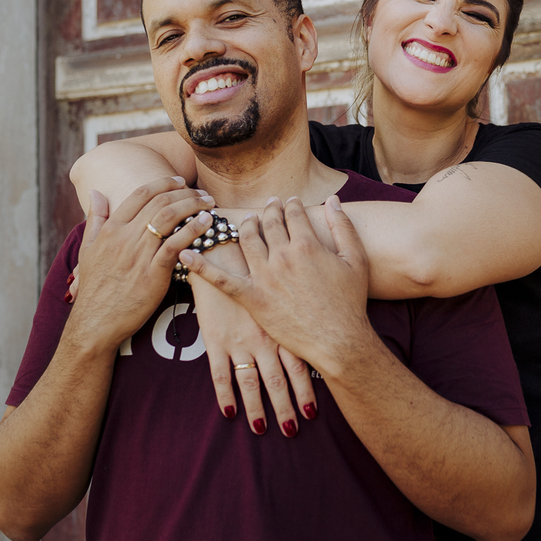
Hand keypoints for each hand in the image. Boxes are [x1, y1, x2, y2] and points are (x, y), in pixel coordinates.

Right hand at [70, 177, 213, 346]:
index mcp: (111, 229)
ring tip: (209, 204)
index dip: (163, 183)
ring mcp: (139, 255)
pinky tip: (207, 223)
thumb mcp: (87, 250)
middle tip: (202, 193)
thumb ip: (95, 219)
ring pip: (169, 218)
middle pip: (160, 202)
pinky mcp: (153, 274)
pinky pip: (176, 244)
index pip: (140, 194)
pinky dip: (193, 230)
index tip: (180, 181)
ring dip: (193, 206)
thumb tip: (95, 192)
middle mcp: (125, 237)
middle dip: (185, 193)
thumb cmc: (94, 288)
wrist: (95, 322)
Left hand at [178, 195, 372, 377]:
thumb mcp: (356, 260)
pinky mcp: (253, 298)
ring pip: (247, 241)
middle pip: (269, 224)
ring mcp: (265, 277)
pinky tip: (185, 253)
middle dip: (268, 210)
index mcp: (308, 244)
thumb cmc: (350, 302)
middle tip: (268, 205)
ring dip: (244, 226)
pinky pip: (222, 280)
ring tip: (245, 221)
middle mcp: (283, 256)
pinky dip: (201, 266)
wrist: (338, 340)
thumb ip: (343, 227)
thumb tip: (334, 200)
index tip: (290, 201)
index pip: (293, 214)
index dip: (291, 205)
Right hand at [188, 269, 317, 436]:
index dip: (305, 390)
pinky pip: (220, 375)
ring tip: (261, 428)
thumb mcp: (283, 289)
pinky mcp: (215, 341)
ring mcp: (239, 341)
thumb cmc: (259, 270)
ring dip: (256, 407)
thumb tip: (319, 336)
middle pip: (278, 380)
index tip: (313, 413)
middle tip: (293, 429)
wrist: (224, 254)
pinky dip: (225, 397)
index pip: (298, 365)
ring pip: (250, 382)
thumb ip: (297, 312)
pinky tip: (230, 413)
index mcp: (282, 326)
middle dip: (285, 407)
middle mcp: (263, 337)